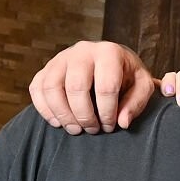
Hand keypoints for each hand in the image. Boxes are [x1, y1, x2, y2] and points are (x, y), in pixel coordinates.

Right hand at [28, 40, 152, 133]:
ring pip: (51, 87)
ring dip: (62, 114)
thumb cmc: (127, 77)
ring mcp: (61, 58)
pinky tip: (58, 123)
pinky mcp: (47, 68)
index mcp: (109, 52)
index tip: (110, 126)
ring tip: (75, 129)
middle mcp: (83, 50)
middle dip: (84, 115)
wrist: (110, 62)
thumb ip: (137, 103)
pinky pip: (37, 88)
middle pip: (76, 86)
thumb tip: (121, 122)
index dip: (107, 112)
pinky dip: (44, 109)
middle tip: (93, 130)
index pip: (106, 86)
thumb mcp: (142, 87)